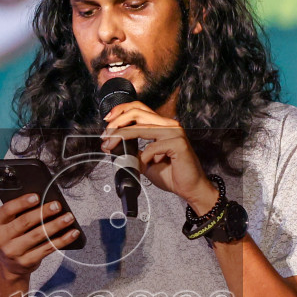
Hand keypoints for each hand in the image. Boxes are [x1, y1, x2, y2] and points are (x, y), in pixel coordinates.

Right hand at [0, 193, 77, 281]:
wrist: (10, 266)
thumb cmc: (13, 238)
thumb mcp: (9, 224)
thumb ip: (20, 213)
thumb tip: (44, 201)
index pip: (7, 210)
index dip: (22, 202)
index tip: (37, 196)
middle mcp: (1, 238)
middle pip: (24, 222)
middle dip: (43, 212)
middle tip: (57, 206)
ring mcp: (13, 252)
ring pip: (37, 235)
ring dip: (55, 225)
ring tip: (68, 218)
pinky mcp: (26, 262)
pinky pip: (47, 249)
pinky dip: (62, 240)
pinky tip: (71, 233)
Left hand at [100, 104, 219, 214]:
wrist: (190, 188)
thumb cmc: (172, 174)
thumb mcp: (145, 161)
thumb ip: (133, 151)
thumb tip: (113, 146)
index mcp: (162, 125)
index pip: (139, 108)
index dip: (121, 111)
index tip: (107, 121)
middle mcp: (169, 124)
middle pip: (137, 112)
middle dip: (117, 122)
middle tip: (105, 135)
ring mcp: (175, 132)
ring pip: (141, 127)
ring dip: (122, 136)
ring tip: (111, 145)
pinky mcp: (179, 143)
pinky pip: (153, 147)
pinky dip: (146, 156)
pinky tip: (147, 163)